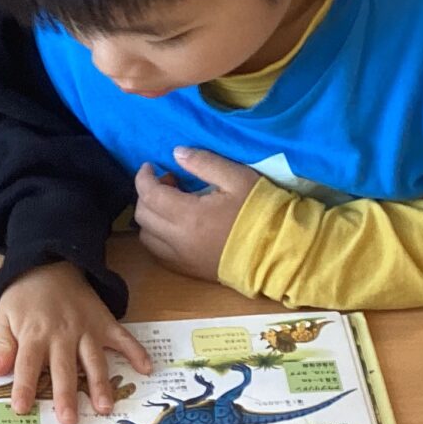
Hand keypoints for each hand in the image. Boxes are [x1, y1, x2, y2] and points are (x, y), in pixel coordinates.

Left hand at [0, 264, 152, 423]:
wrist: (50, 264)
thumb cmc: (24, 296)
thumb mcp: (3, 316)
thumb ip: (2, 345)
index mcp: (34, 334)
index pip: (27, 365)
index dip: (24, 387)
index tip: (22, 408)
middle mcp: (62, 334)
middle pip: (64, 369)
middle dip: (66, 395)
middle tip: (69, 420)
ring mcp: (86, 329)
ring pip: (94, 360)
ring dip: (100, 384)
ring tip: (105, 407)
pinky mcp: (104, 322)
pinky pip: (122, 338)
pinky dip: (136, 352)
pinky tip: (147, 368)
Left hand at [133, 147, 259, 281]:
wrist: (279, 253)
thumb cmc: (261, 212)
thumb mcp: (238, 178)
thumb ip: (205, 163)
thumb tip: (176, 153)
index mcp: (188, 216)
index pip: (150, 195)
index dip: (144, 177)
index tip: (150, 166)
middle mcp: (178, 240)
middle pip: (143, 216)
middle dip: (147, 194)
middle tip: (170, 182)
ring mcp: (181, 259)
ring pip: (146, 237)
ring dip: (151, 217)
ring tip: (171, 204)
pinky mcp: (188, 270)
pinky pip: (158, 253)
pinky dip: (157, 236)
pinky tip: (174, 226)